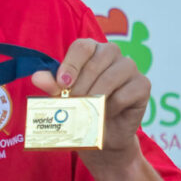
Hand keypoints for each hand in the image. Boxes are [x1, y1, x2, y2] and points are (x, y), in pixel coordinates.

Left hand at [31, 37, 149, 169]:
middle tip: (72, 102)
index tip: (62, 84)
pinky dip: (112, 106)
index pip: (82, 46)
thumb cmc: (79, 108)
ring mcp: (129, 67)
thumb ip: (51, 85)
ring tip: (86, 109)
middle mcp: (111, 53)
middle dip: (81, 85)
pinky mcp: (143, 85)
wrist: (101, 135)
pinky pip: (126, 93)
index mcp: (90, 49)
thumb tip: (36, 77)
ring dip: (95, 95)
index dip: (71, 64)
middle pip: (97, 61)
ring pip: (112, 76)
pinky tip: (105, 113)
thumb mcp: (62, 97)